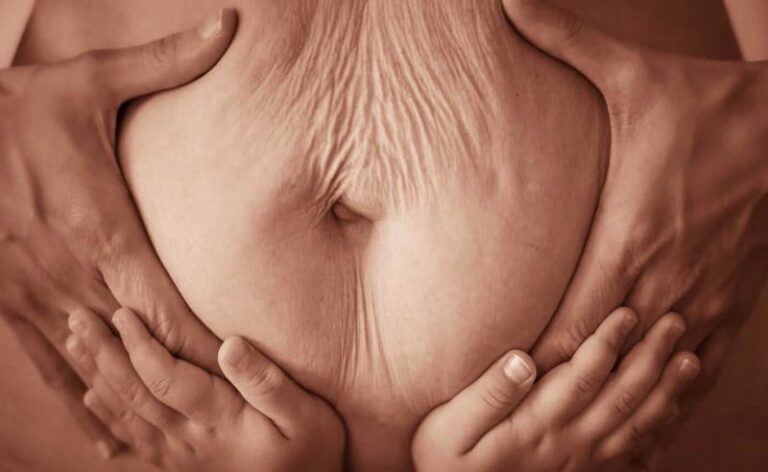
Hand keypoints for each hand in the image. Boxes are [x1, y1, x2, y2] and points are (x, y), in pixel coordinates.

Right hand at [0, 9, 236, 454]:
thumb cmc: (16, 108)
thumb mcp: (90, 78)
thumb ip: (168, 59)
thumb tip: (231, 25)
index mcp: (106, 233)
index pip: (170, 309)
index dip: (208, 350)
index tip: (242, 381)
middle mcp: (76, 278)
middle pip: (143, 350)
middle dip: (184, 389)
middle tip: (229, 428)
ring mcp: (39, 297)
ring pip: (99, 368)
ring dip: (139, 406)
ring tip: (179, 447)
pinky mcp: (11, 305)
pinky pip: (51, 366)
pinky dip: (82, 403)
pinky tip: (106, 438)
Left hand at [65, 307, 345, 470]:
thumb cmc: (311, 451)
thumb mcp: (307, 417)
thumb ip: (268, 383)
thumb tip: (230, 345)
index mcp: (218, 421)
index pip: (165, 378)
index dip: (139, 344)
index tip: (121, 311)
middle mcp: (189, 439)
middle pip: (134, 393)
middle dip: (103, 353)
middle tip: (78, 317)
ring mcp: (179, 455)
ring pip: (125, 414)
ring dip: (96, 376)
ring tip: (74, 344)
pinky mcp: (178, 463)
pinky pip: (131, 438)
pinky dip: (106, 415)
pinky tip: (92, 396)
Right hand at [412, 308, 699, 470]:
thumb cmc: (446, 460)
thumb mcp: (449, 427)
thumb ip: (487, 394)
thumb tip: (522, 359)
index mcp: (536, 424)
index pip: (581, 378)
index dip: (607, 344)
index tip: (627, 312)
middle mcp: (567, 441)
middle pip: (621, 398)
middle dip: (651, 358)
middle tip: (675, 322)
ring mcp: (582, 460)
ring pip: (636, 425)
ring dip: (666, 392)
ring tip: (690, 361)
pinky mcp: (586, 471)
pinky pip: (635, 452)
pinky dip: (660, 429)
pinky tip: (673, 409)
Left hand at [501, 0, 767, 409]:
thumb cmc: (699, 105)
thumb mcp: (629, 71)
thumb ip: (561, 37)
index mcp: (629, 237)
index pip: (573, 321)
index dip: (540, 361)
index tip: (508, 385)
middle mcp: (663, 279)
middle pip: (605, 357)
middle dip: (569, 388)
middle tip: (528, 425)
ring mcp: (700, 297)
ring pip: (651, 372)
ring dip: (616, 397)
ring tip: (580, 434)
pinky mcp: (729, 302)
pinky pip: (696, 365)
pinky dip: (668, 391)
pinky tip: (646, 415)